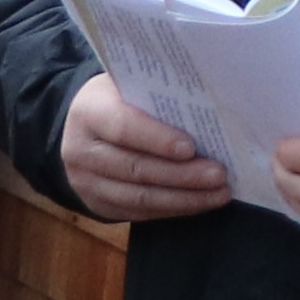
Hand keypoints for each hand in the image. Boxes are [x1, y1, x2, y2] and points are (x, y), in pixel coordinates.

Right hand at [61, 75, 228, 224]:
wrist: (80, 129)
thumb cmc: (117, 101)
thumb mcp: (125, 87)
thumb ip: (155, 95)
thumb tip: (208, 110)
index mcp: (89, 112)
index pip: (123, 127)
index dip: (157, 139)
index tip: (191, 148)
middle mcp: (81, 151)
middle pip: (136, 168)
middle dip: (182, 175)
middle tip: (219, 174)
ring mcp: (87, 183)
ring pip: (140, 197)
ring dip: (184, 198)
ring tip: (219, 193)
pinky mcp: (99, 205)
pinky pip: (141, 212)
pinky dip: (175, 208)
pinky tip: (201, 202)